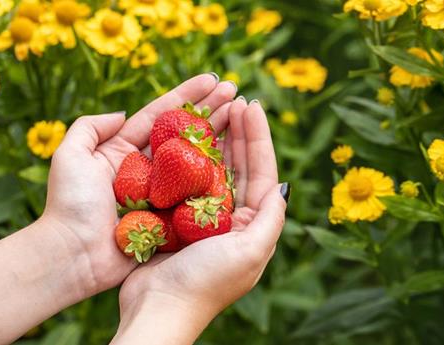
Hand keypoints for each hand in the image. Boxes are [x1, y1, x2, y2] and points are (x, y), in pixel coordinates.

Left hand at [40, 74, 236, 294]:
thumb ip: (90, 127)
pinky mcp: (169, 217)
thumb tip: (122, 113)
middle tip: (236, 93)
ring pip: (194, 160)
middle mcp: (145, 169)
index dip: (187, 96)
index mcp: (121, 151)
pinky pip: (196, 194)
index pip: (160, 116)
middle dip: (210, 112)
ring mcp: (160, 193)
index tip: (212, 80)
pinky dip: (216, 178)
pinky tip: (237, 161)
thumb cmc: (69, 205)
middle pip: (183, 134)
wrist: (73, 255)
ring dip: (219, 138)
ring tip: (243, 116)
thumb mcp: (70, 156)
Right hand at [112, 97, 287, 344]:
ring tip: (214, 110)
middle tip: (234, 100)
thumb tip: (284, 185)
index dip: (259, 138)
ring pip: (212, 170)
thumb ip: (270, 219)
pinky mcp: (175, 219)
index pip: (262, 172)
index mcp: (252, 226)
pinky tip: (183, 137)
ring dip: (215, 140)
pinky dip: (186, 158)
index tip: (252, 106)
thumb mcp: (249, 252)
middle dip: (239, 133)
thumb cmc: (205, 282)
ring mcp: (201, 218)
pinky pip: (184, 181)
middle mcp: (230, 219)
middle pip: (239, 166)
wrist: (158, 308)